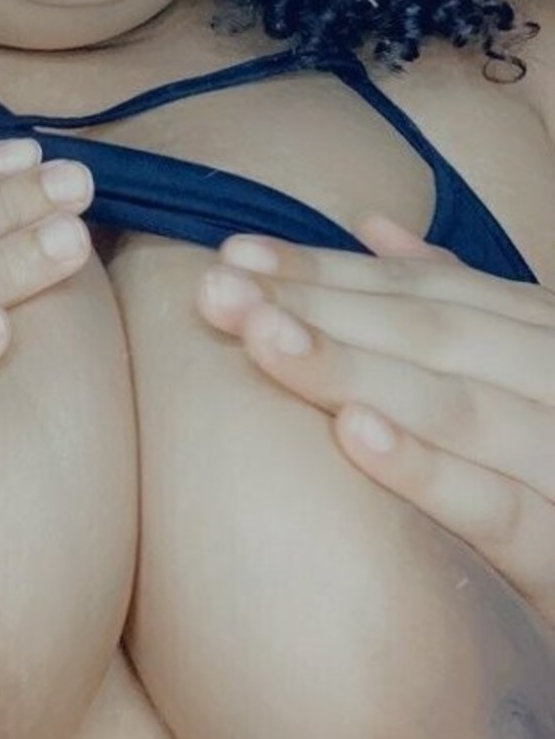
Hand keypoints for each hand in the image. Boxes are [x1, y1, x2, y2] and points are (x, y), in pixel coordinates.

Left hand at [195, 216, 554, 625]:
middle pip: (432, 337)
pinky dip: (430, 470)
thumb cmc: (550, 484)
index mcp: (542, 340)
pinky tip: (354, 437)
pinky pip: (501, 511)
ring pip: (458, 408)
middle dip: (319, 308)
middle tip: (217, 292)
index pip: (423, 294)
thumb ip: (458, 306)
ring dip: (354, 370)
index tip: (232, 257)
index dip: (325, 271)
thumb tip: (374, 227)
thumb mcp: (516, 382)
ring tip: (262, 341)